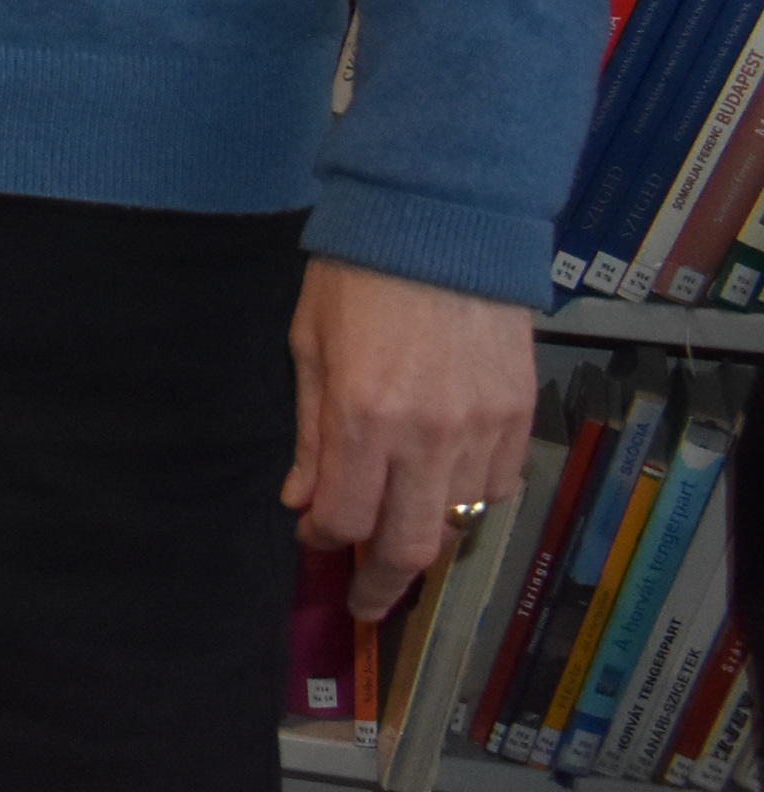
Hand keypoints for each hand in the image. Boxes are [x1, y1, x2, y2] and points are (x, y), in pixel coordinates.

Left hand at [285, 256, 536, 619]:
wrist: (440, 225)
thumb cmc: (359, 277)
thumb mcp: (311, 347)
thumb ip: (311, 434)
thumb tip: (302, 501)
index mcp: (363, 417)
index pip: (345, 518)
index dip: (324, 538)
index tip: (313, 537)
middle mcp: (427, 436)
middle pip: (411, 545)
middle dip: (383, 582)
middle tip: (367, 598)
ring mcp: (482, 429)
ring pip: (461, 523)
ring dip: (429, 535)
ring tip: (402, 529)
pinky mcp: (520, 415)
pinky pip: (499, 487)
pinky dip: (471, 499)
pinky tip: (445, 482)